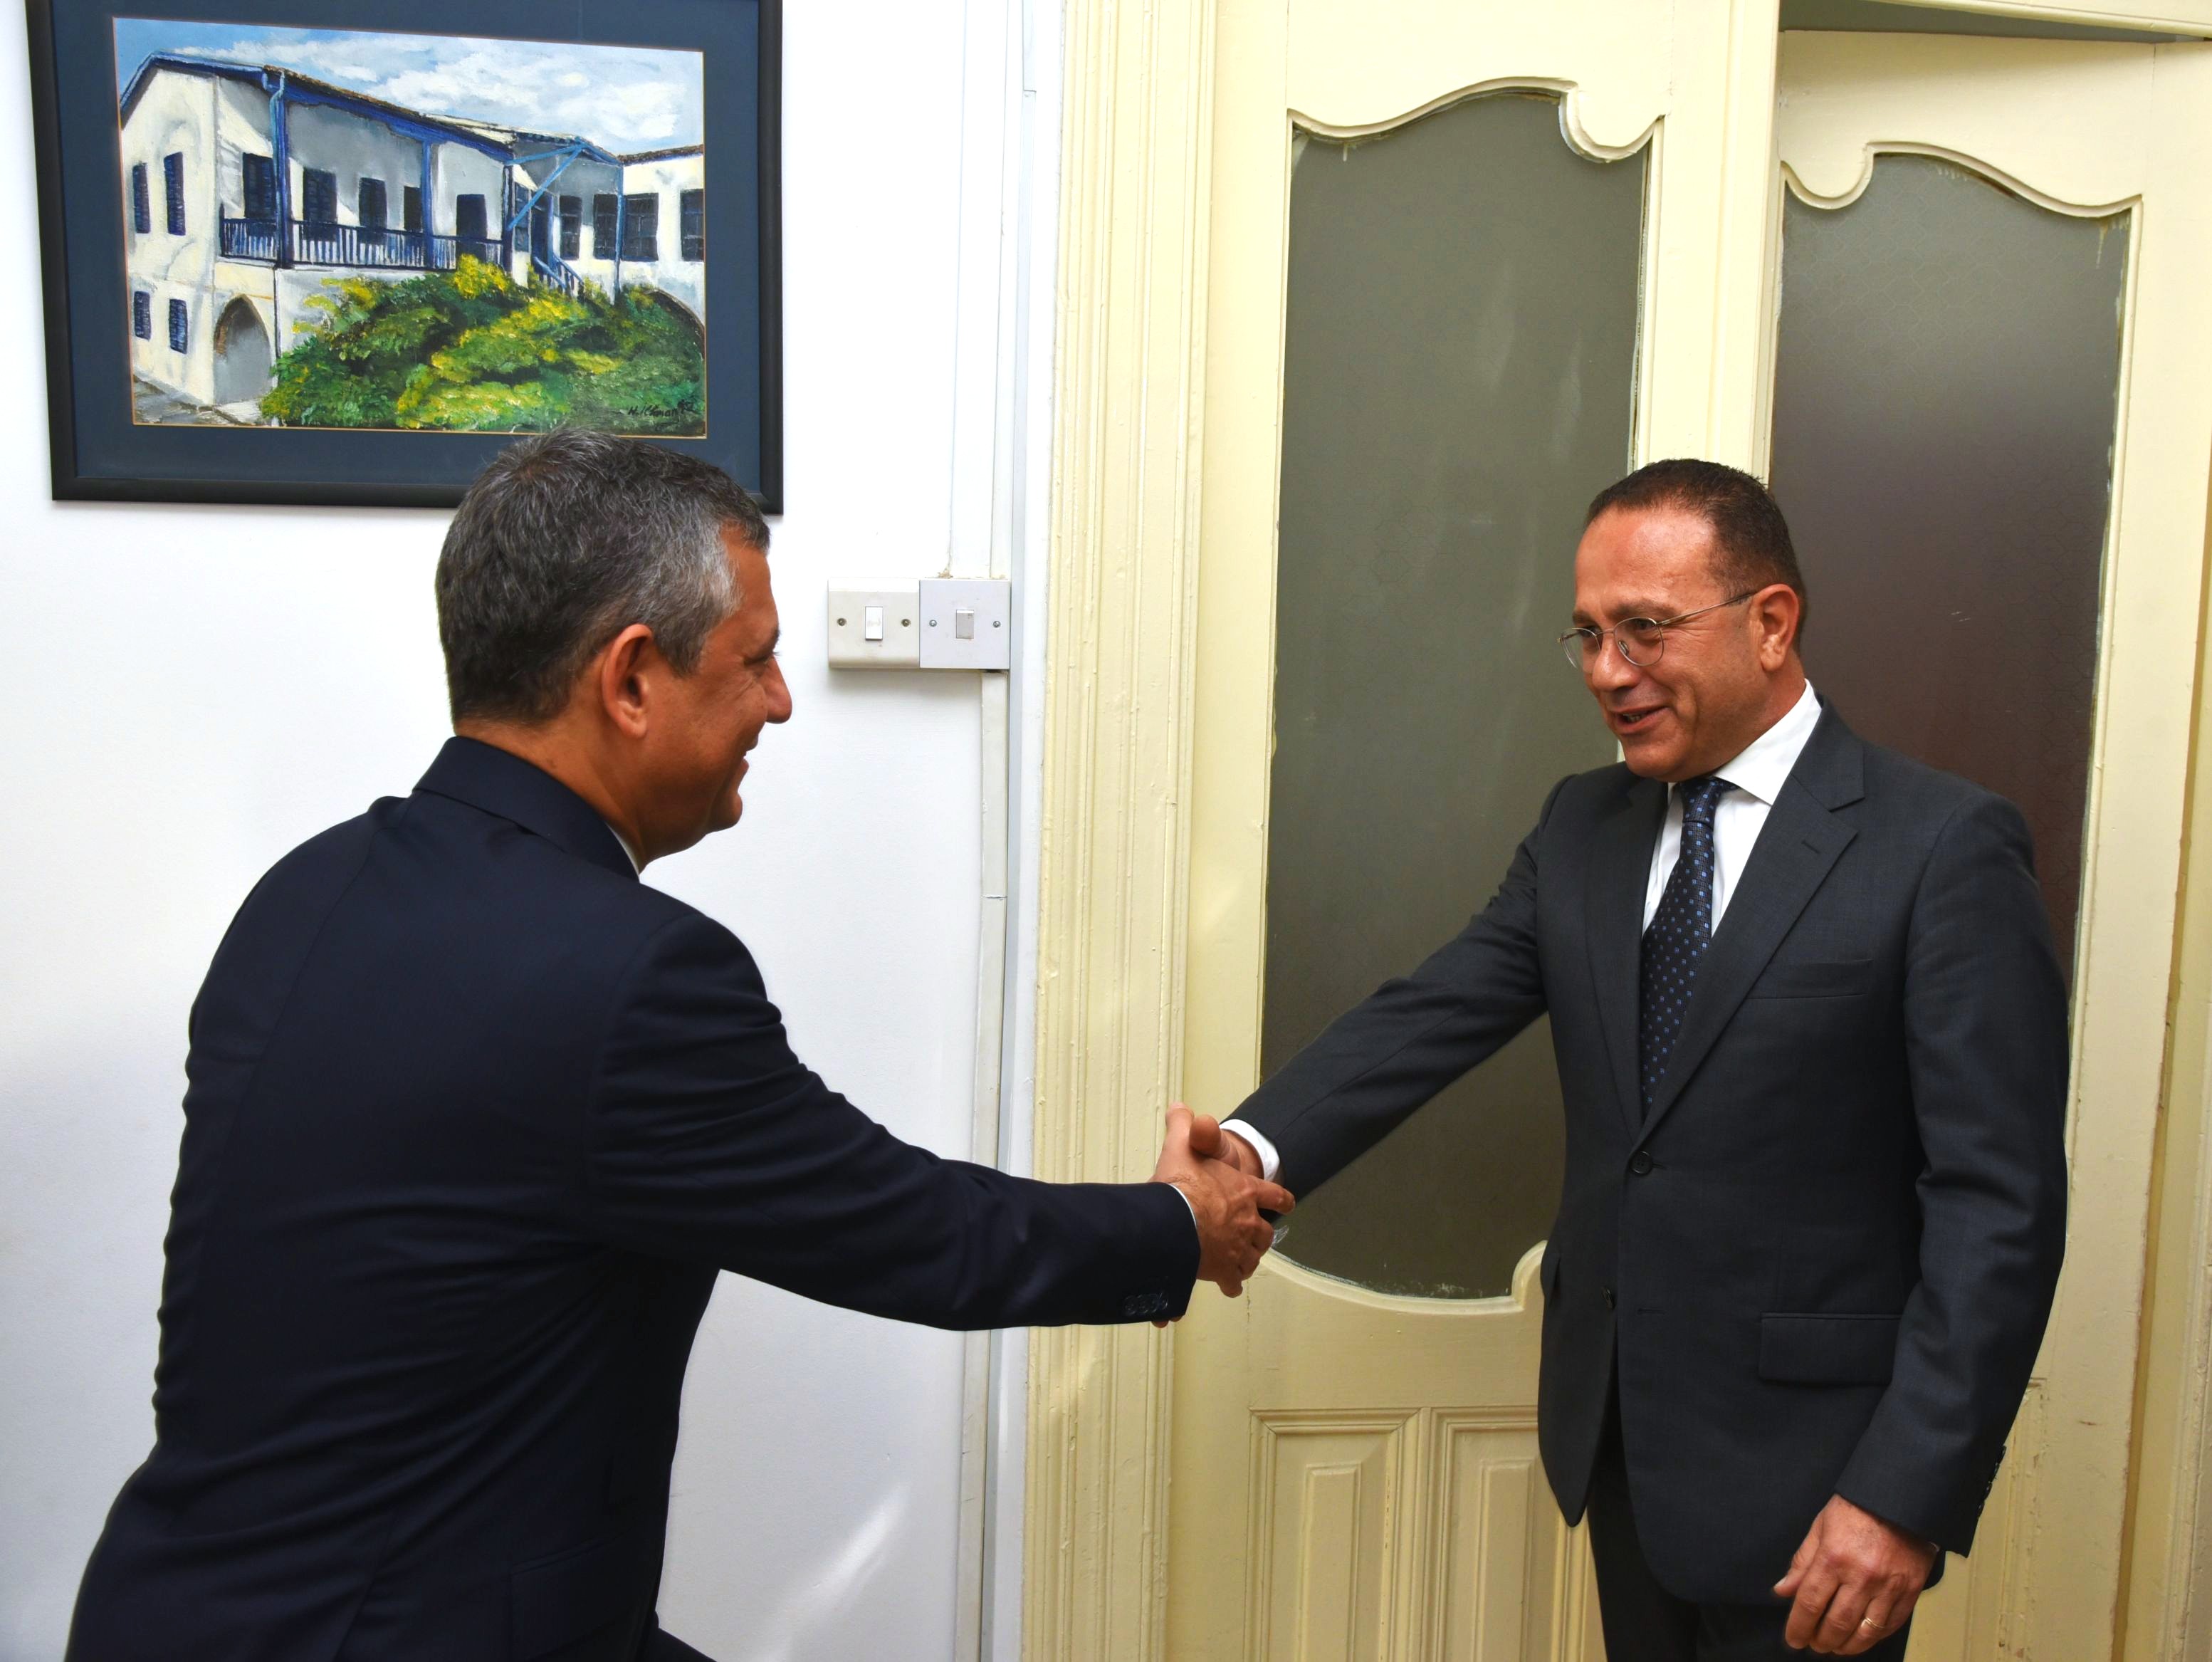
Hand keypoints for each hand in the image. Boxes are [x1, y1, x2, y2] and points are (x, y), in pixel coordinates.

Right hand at [1151, 1105, 1293, 1300]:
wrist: (1175, 1218)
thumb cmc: (1181, 1183)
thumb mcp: (1183, 1144)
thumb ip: (1184, 1125)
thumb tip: (1181, 1108)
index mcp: (1244, 1190)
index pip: (1273, 1193)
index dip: (1281, 1199)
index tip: (1288, 1204)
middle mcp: (1248, 1220)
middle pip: (1264, 1232)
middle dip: (1261, 1237)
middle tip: (1256, 1240)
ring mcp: (1239, 1247)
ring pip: (1252, 1257)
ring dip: (1248, 1260)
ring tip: (1242, 1264)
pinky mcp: (1224, 1269)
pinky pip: (1233, 1280)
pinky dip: (1231, 1284)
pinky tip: (1228, 1286)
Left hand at [1773, 1494, 1935, 1652]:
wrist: (1899, 1497)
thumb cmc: (1856, 1508)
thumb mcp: (1820, 1527)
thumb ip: (1802, 1562)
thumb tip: (1783, 1591)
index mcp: (1833, 1557)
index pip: (1809, 1603)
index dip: (1798, 1626)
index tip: (1793, 1639)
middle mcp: (1861, 1576)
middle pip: (1836, 1623)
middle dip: (1821, 1640)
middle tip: (1813, 1644)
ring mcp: (1889, 1586)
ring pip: (1865, 1632)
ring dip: (1846, 1646)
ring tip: (1835, 1647)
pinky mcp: (1910, 1590)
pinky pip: (1890, 1625)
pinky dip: (1873, 1638)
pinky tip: (1862, 1638)